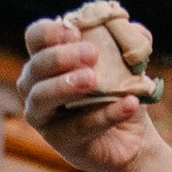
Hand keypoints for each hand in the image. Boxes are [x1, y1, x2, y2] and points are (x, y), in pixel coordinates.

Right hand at [20, 15, 160, 171]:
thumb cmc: (119, 91)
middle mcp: (35, 86)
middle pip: (35, 67)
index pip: (35, 38)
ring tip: (92, 79)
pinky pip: (78, 127)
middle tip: (91, 54)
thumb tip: (136, 30)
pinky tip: (130, 103)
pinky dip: (106, 114)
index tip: (76, 32)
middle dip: (60, 57)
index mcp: (47, 59)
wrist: (130, 136)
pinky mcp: (59, 141)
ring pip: (41, 97)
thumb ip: (132, 42)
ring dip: (65, 85)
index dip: (50, 32)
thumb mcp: (129, 63)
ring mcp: (42, 115)